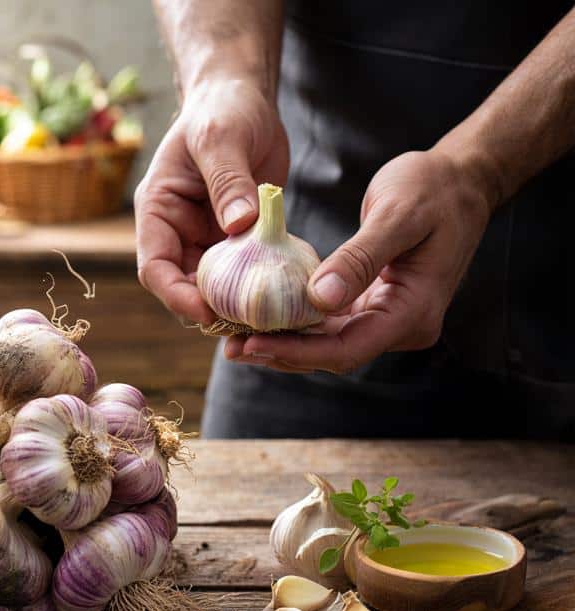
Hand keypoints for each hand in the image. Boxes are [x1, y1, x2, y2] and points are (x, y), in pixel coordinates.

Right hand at [134, 79, 289, 324]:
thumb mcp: (222, 138)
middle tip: (248, 325)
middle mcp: (178, 231)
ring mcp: (207, 238)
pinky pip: (245, 271)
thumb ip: (229, 181)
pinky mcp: (237, 239)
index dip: (176, 296)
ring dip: (238, 304)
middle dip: (211, 309)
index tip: (208, 311)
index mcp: (158, 211)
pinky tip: (288, 295)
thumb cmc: (222, 110)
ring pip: (215, 287)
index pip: (154, 268)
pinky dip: (262, 286)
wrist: (243, 98)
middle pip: (185, 286)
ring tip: (270, 319)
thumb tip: (239, 226)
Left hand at [225, 149, 493, 373]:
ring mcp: (388, 317)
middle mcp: (402, 324)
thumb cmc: (433, 189)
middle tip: (230, 348)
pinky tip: (259, 318)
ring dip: (283, 343)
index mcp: (414, 311)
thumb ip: (360, 258)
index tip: (252, 345)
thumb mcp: (396, 215)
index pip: (348, 348)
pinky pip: (330, 324)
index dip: (297, 352)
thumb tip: (320, 299)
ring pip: (328, 344)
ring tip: (233, 339)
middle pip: (333, 354)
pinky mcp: (372, 304)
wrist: (459, 179)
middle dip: (281, 353)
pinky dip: (295, 324)